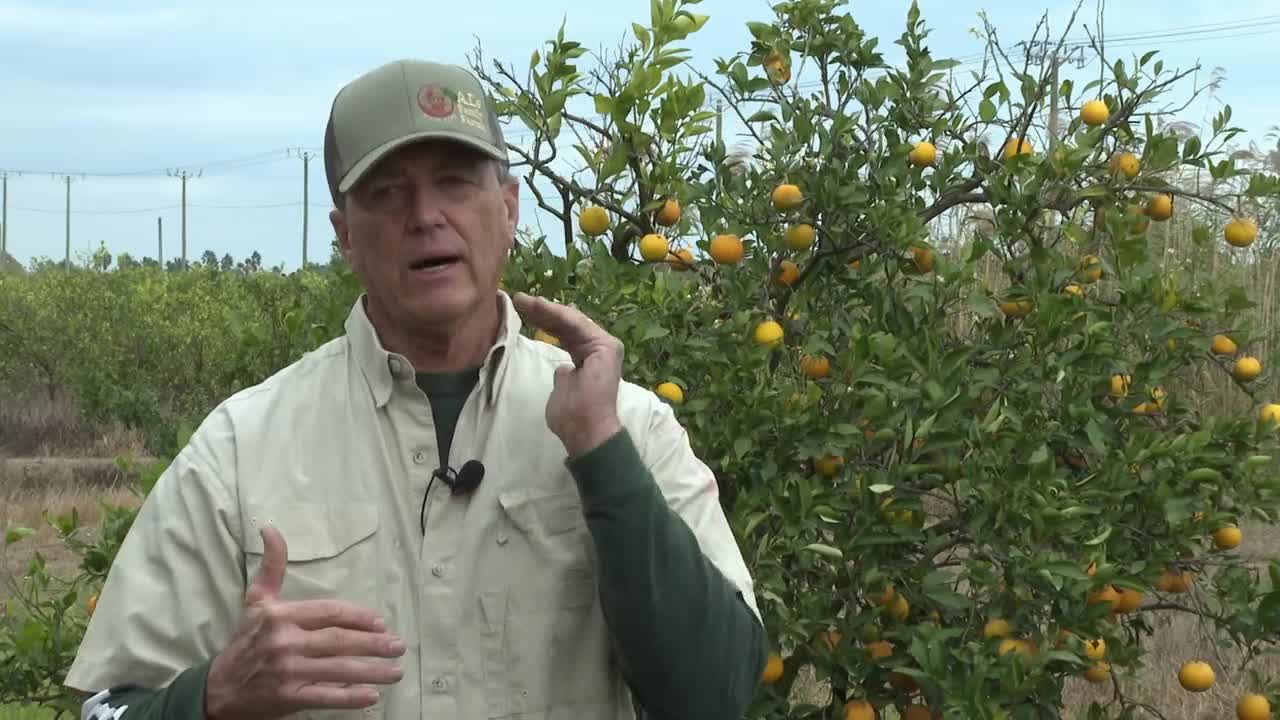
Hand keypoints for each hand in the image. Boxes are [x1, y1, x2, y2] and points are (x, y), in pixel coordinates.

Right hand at [205, 526, 404, 719]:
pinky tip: (371, 696)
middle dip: (374, 643)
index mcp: (280, 616)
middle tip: (399, 645)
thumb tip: (270, 528)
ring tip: (396, 671)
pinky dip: (350, 698)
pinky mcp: (288, 698)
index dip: (358, 617)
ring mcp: (287, 672)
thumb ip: (271, 566)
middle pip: (339, 640)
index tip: (381, 623)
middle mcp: (284, 642)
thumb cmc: (246, 642)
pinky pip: (326, 697)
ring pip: (338, 669)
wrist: (218, 689)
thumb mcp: (256, 601)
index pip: (329, 612)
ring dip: (372, 671)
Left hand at [513, 292, 623, 456]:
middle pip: (566, 324)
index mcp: (589, 357)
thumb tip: (562, 369)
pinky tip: (539, 306)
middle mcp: (599, 348)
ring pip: (570, 321)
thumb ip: (564, 375)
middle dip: (542, 311)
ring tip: (522, 300)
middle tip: (518, 299)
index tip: (520, 311)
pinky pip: (577, 325)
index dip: (543, 320)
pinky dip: (557, 315)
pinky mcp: (606, 346)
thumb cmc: (571, 416)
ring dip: (546, 309)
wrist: (586, 430)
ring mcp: (605, 346)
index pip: (564, 333)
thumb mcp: (562, 388)